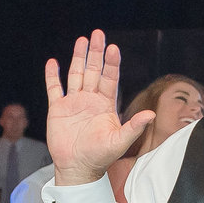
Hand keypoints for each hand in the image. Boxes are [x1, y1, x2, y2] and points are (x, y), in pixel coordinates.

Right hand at [41, 32, 155, 183]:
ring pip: (76, 74)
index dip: (111, 63)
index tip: (113, 48)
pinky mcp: (58, 109)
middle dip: (96, 53)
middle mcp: (90, 100)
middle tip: (98, 34)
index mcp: (105, 104)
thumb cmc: (100, 157)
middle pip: (94, 71)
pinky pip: (54, 89)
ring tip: (81, 40)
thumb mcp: (120, 142)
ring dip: (78, 58)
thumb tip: (151, 115)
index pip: (110, 78)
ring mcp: (73, 103)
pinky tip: (52, 63)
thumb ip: (134, 127)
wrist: (78, 168)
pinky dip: (52, 76)